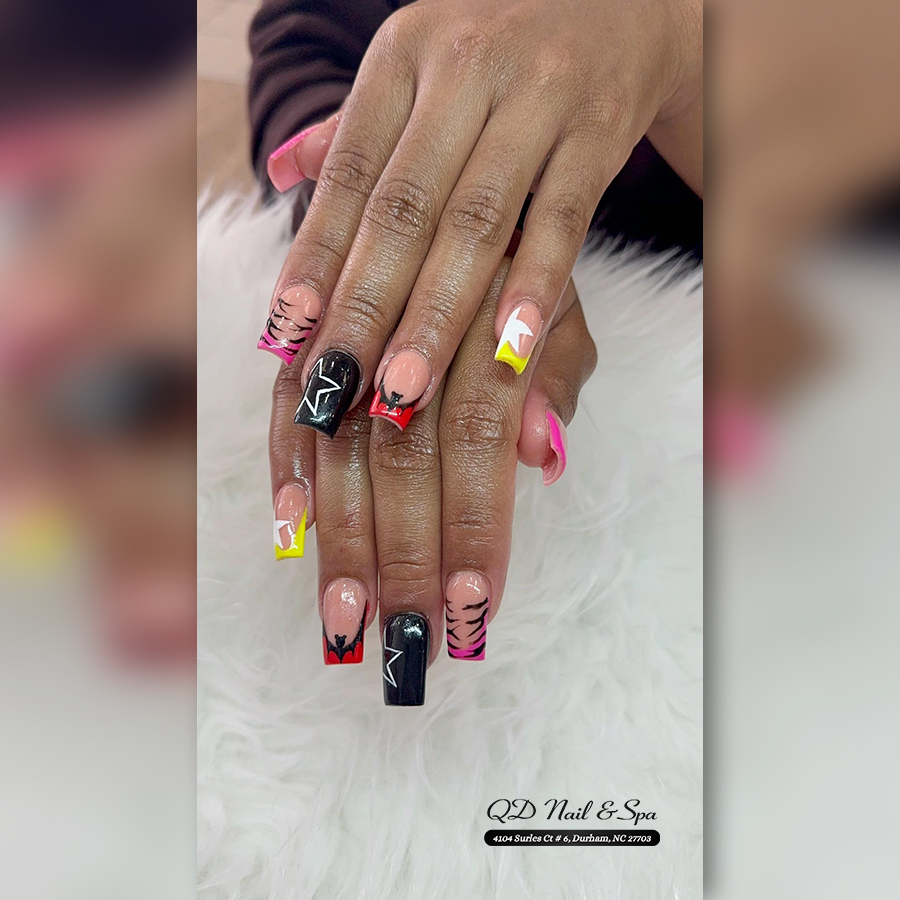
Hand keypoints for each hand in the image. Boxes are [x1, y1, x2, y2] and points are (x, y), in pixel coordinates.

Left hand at [257, 0, 699, 437]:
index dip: (317, 252)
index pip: (350, 171)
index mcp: (403, 56)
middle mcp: (463, 70)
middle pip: (406, 208)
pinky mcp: (599, 131)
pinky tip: (509, 349)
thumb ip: (353, 127)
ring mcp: (537, 99)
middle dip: (369, 304)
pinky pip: (564, 219)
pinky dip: (536, 286)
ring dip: (438, 313)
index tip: (289, 327)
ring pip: (478, 222)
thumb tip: (281, 174)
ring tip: (406, 387)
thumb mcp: (416, 63)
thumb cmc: (498, 45)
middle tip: (340, 382)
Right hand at [267, 260, 595, 703]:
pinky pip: (285, 398)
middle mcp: (411, 316)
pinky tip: (287, 533)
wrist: (448, 169)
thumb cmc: (516, 266)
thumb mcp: (560, 308)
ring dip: (339, 536)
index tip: (475, 608)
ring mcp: (350, 321)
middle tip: (402, 643)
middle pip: (401, 452)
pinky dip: (286, 466)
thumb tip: (541, 456)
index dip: (476, 523)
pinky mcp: (305, 326)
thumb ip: (555, 375)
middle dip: (401, 555)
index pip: (479, 435)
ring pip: (339, 440)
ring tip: (341, 620)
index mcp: (488, 311)